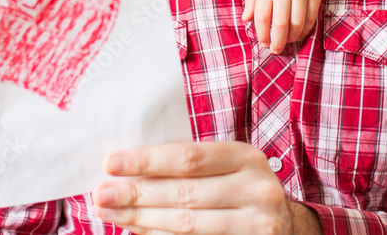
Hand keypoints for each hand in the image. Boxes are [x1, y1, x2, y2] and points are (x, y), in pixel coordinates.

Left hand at [91, 141, 317, 233]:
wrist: (285, 224)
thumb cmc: (240, 187)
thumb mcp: (226, 166)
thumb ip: (187, 164)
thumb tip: (125, 168)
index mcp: (246, 157)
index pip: (188, 158)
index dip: (147, 161)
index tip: (110, 164)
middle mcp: (256, 189)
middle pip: (184, 194)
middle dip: (136, 194)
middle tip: (100, 194)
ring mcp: (257, 225)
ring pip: (186, 225)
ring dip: (141, 219)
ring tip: (110, 212)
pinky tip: (137, 229)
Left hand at [241, 0, 328, 53]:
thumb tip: (246, 18)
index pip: (262, 17)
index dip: (261, 34)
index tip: (261, 42)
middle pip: (280, 25)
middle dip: (277, 42)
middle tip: (274, 50)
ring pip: (298, 24)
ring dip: (292, 38)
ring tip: (287, 42)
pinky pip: (312, 16)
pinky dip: (306, 28)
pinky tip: (300, 32)